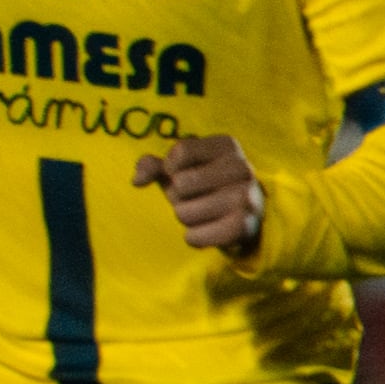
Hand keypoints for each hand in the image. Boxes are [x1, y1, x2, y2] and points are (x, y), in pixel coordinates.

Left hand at [137, 135, 267, 254]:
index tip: (184, 172)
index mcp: (228, 146)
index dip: (171, 167)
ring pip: (184, 212)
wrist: (244, 214)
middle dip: (178, 195)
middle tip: (197, 197)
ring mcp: (246, 197)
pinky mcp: (243, 226)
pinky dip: (193, 237)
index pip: (181, 152)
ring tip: (204, 213)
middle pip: (181, 184)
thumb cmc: (204, 184)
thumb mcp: (178, 168)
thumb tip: (137, 180)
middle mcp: (242, 168)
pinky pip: (194, 236)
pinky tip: (208, 230)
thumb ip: (152, 166)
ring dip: (186, 217)